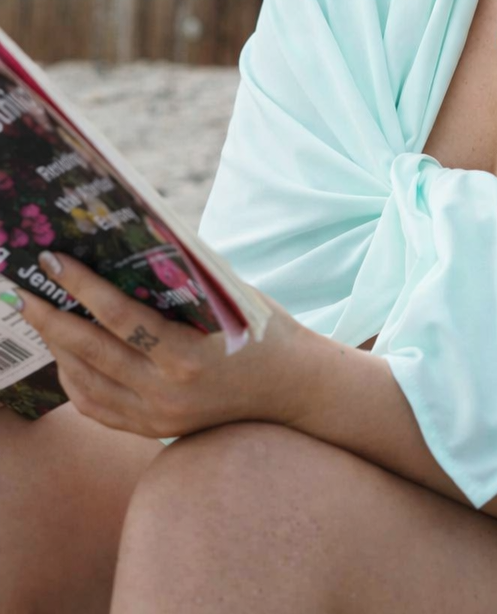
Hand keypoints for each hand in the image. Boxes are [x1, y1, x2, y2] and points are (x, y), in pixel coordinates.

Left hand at [14, 251, 318, 438]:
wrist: (292, 388)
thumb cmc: (264, 330)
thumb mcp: (231, 297)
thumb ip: (185, 278)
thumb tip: (132, 243)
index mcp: (189, 355)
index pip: (119, 317)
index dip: (81, 287)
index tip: (52, 261)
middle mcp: (168, 391)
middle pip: (90, 351)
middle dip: (51, 316)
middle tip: (24, 288)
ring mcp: (158, 416)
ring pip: (85, 382)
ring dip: (56, 346)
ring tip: (41, 314)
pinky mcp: (154, 430)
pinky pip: (97, 408)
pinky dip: (73, 380)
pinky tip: (65, 355)